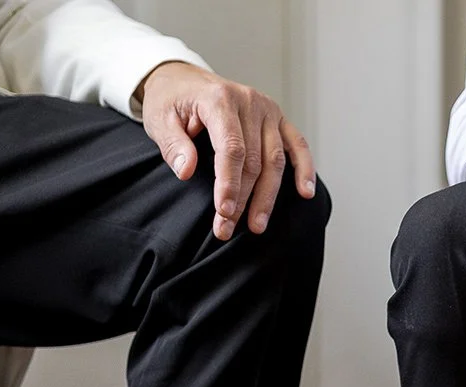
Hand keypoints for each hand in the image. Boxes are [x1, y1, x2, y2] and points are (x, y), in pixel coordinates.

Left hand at [139, 62, 317, 240]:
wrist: (183, 80)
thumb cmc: (171, 101)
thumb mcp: (159, 119)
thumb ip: (173, 145)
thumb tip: (186, 171)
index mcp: (220, 99)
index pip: (232, 148)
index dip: (230, 183)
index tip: (224, 211)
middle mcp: (250, 102)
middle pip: (255, 160)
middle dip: (243, 198)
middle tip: (228, 228)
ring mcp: (268, 110)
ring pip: (275, 160)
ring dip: (267, 196)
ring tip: (257, 224)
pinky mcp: (278, 118)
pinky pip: (297, 145)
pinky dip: (304, 169)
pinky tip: (305, 193)